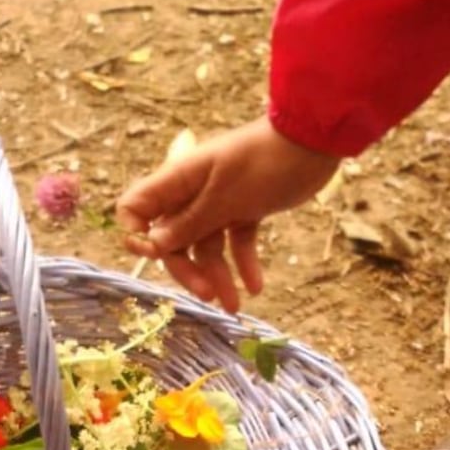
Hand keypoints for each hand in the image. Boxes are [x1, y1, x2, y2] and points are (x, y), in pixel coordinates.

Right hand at [115, 119, 339, 312]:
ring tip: (234, 306)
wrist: (313, 143)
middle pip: (172, 239)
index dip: (137, 234)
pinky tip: (255, 287)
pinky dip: (244, 262)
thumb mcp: (225, 197)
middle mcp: (192, 192)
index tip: (153, 256)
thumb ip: (189, 223)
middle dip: (186, 269)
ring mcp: (219, 201)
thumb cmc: (265, 162)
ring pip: (206, 246)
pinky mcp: (245, 209)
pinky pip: (235, 242)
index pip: (136, 207)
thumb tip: (153, 245)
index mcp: (178, 179)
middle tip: (206, 294)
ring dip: (217, 276)